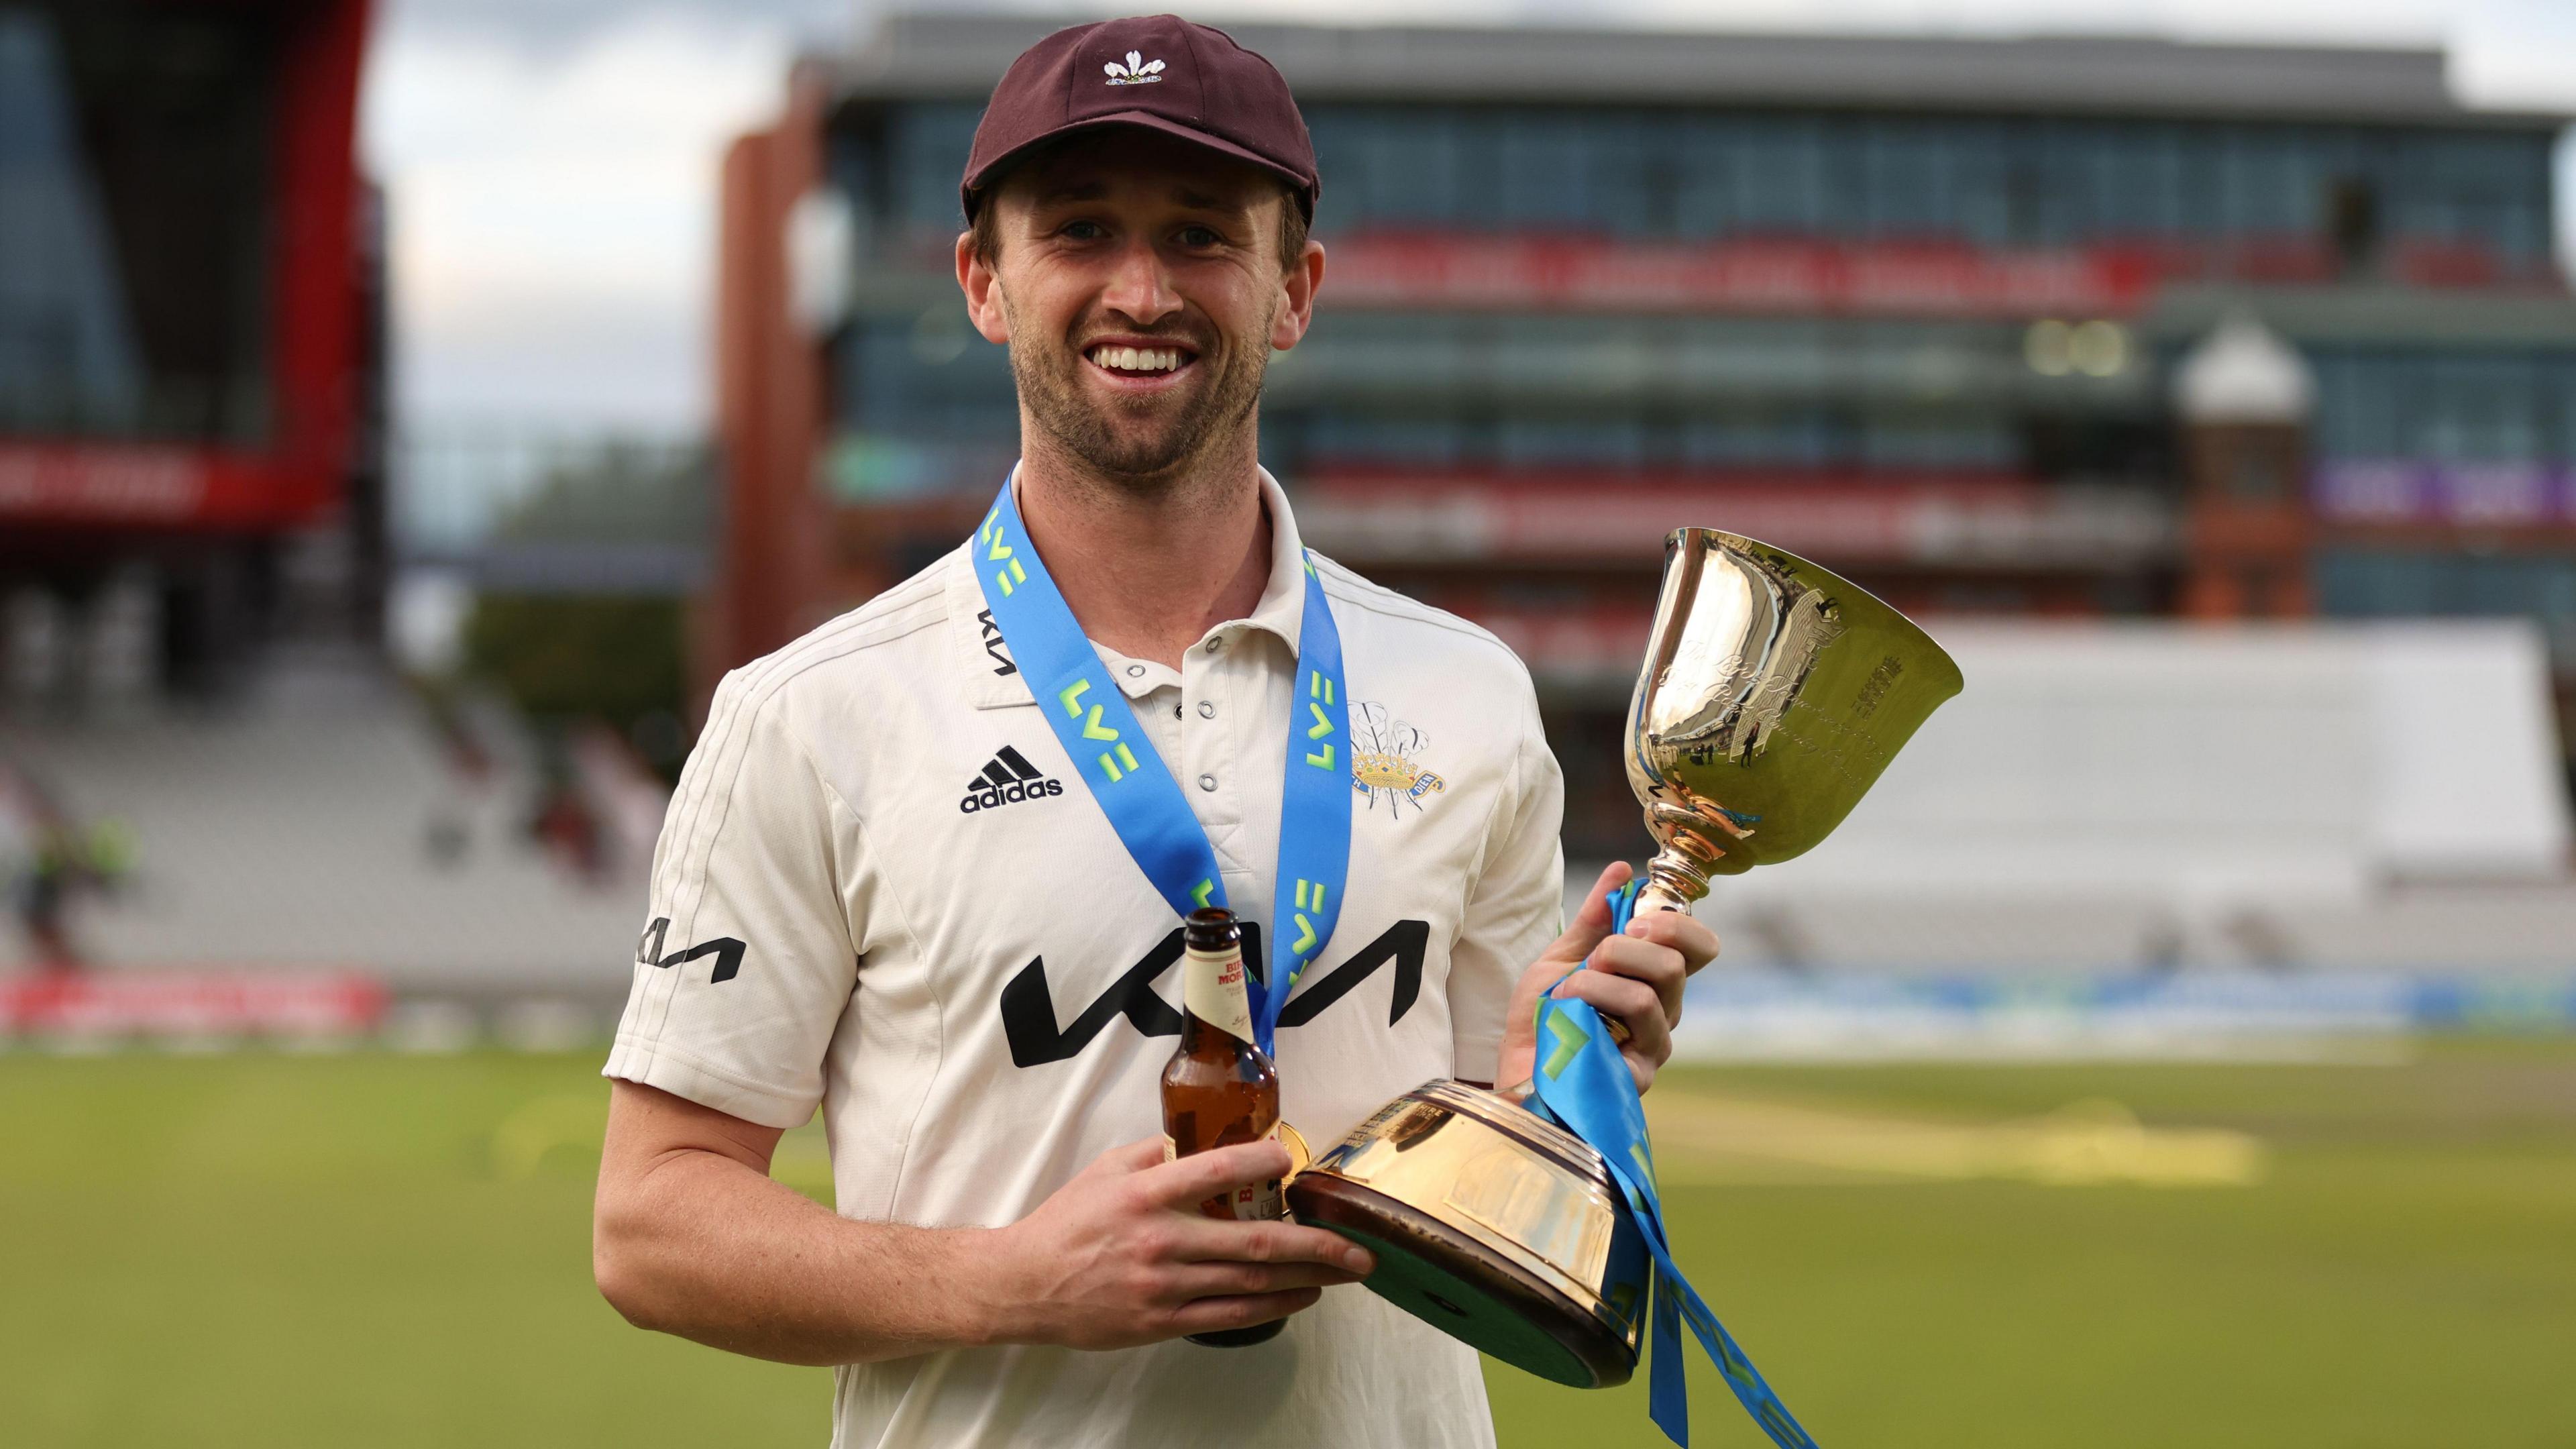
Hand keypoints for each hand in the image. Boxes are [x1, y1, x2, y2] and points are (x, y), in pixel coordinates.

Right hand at [987, 1137, 1373, 1350]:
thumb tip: (1206, 1137)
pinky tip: (1301, 1298)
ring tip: (1344, 1273)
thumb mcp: (1107, 1169)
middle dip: (1317, 1245)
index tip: (1293, 1161)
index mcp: (1146, 1193)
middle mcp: (1161, 1239)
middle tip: (1358, 1247)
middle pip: (1255, 1241)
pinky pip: (1230, 1314)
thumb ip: (1157, 1152)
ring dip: (1306, 1279)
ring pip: (1251, 1282)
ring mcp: (1164, 1285)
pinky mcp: (1162, 1321)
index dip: (1263, 1163)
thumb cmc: (1069, 1221)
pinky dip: (1272, 1306)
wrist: (1025, 1284)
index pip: (1216, 1170)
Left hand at [1492, 862, 1720, 1095]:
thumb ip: (1594, 918)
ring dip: (1598, 979)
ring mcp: (1655, 1045)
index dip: (1676, 923)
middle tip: (1592, 959)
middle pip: (1675, 963)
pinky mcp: (1640, 1074)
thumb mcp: (1564, 956)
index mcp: (1656, 980)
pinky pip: (1630, 1024)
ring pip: (1649, 993)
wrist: (1518, 1066)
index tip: (1634, 919)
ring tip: (1567, 992)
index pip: (1701, 946)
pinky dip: (1590, 1003)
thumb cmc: (1544, 1017)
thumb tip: (1622, 869)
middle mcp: (1665, 1012)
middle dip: (1625, 948)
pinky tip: (1564, 1013)